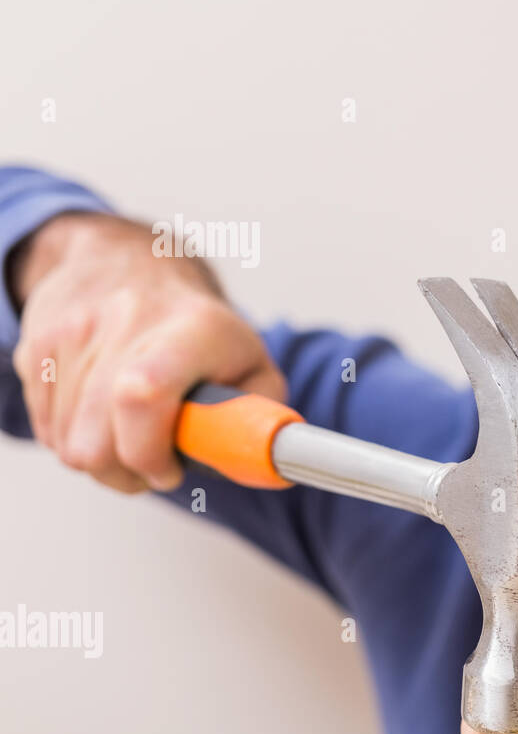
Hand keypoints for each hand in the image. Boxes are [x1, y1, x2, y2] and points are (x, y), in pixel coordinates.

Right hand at [9, 212, 285, 492]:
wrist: (130, 262)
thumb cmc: (200, 329)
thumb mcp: (253, 363)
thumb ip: (261, 419)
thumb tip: (265, 464)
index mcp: (194, 329)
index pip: (144, 397)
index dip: (150, 453)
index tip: (171, 469)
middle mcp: (128, 322)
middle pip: (96, 441)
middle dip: (128, 471)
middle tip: (155, 463)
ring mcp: (74, 331)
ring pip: (68, 443)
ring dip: (103, 459)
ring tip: (132, 437)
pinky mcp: (37, 346)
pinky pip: (45, 428)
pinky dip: (73, 438)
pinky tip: (101, 417)